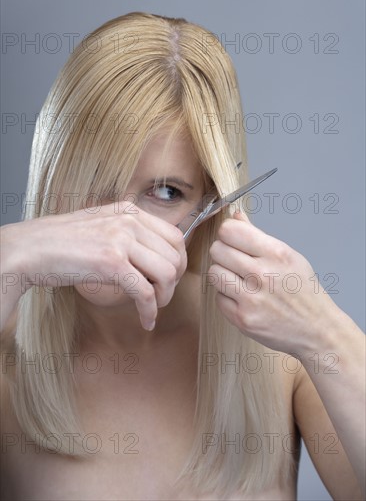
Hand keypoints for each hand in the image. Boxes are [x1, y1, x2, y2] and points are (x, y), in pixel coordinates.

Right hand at [1, 201, 186, 330]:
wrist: (31, 249)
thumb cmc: (63, 242)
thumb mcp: (101, 225)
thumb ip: (128, 233)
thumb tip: (154, 255)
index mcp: (130, 211)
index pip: (175, 236)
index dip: (179, 262)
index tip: (171, 279)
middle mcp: (130, 222)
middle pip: (175, 256)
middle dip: (174, 283)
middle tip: (162, 297)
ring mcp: (121, 240)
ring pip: (167, 274)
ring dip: (164, 298)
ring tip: (152, 309)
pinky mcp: (111, 263)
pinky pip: (146, 293)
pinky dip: (150, 312)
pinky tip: (146, 321)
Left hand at [208, 210, 340, 356]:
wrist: (317, 330)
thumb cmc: (304, 291)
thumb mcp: (289, 256)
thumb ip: (258, 236)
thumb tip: (235, 217)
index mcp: (276, 253)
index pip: (230, 230)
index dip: (228, 234)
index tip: (233, 240)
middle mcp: (262, 274)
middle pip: (217, 250)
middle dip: (224, 254)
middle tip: (235, 262)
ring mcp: (251, 299)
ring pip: (214, 273)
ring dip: (223, 275)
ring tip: (239, 280)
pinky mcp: (242, 319)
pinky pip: (218, 298)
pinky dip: (227, 298)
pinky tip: (243, 299)